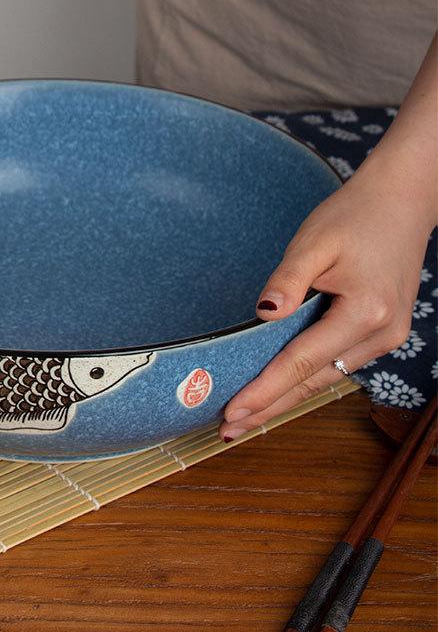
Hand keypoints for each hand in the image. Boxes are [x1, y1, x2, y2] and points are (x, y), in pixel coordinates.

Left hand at [219, 161, 432, 440]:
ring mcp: (388, 336)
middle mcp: (382, 334)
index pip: (301, 362)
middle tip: (228, 430)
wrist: (402, 201)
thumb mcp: (314, 241)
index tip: (231, 413)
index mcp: (364, 312)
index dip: (264, 390)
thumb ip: (288, 281)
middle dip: (270, 407)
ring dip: (288, 396)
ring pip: (328, 377)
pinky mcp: (385, 331)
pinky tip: (283, 386)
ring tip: (247, 416)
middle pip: (315, 381)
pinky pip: (340, 362)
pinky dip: (309, 377)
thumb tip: (262, 316)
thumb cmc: (355, 216)